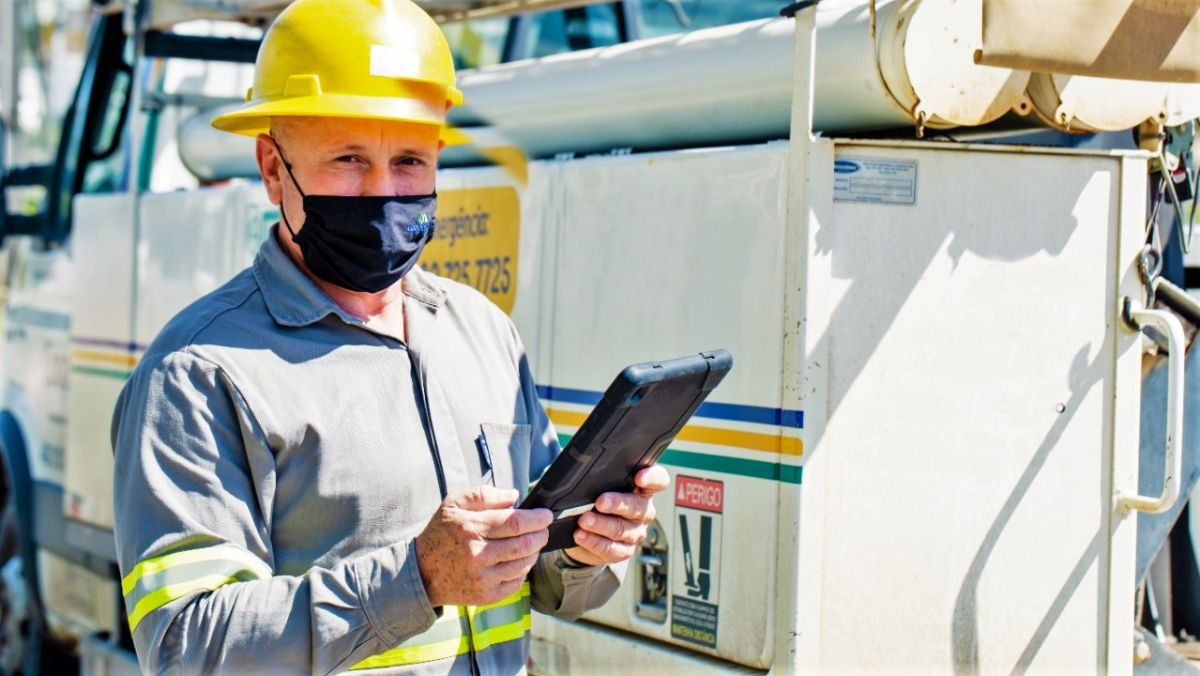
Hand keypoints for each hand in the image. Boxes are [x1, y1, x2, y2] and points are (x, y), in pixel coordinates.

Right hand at [415, 485, 551, 606]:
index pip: (516, 523)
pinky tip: (517, 560)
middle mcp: (477, 555)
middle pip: (525, 544)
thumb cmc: (440, 533)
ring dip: (534, 551)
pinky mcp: (486, 596)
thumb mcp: (453, 504)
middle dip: (540, 534)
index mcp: (470, 528)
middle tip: (542, 528)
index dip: (537, 518)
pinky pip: (517, 582)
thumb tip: (514, 497)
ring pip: (524, 564)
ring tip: (531, 543)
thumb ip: (484, 495)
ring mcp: (482, 579)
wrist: (422, 572)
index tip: (546, 515)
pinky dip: (523, 569)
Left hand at [564, 464, 669, 565]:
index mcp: (643, 489)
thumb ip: (601, 479)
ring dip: (601, 525)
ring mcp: (636, 533)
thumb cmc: (599, 500)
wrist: (588, 529)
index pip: (658, 480)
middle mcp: (643, 511)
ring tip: (584, 520)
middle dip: (617, 504)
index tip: (639, 478)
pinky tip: (581, 535)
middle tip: (600, 502)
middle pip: (637, 506)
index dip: (652, 478)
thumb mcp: (602, 486)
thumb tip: (586, 478)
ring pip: (621, 529)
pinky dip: (593, 542)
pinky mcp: (624, 551)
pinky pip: (611, 549)